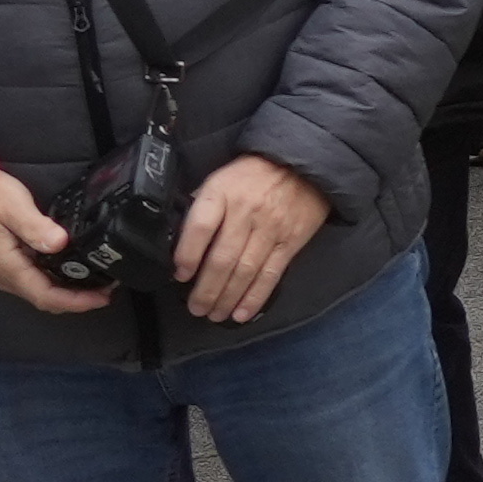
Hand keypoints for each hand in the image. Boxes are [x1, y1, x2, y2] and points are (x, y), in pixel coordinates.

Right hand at [0, 167, 111, 307]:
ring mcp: (0, 270)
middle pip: (44, 298)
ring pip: (38, 291)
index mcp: (5, 265)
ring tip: (95, 281)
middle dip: (76, 299)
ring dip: (66, 291)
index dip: (76, 301)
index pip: (45, 295)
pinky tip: (70, 268)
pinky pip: (32, 280)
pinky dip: (54, 280)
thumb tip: (60, 244)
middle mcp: (2, 275)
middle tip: (107, 290)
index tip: (102, 297)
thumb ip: (35, 226)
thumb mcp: (10, 203)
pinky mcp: (2, 261)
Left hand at [170, 158, 331, 324]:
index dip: (188, 254)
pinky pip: (270, 275)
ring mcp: (271, 229)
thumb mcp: (221, 178)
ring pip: (245, 272)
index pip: (201, 226)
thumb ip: (203, 205)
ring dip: (227, 299)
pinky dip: (255, 298)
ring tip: (214, 315)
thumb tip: (180, 238)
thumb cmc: (253, 174)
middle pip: (223, 258)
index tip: (180, 275)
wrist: (302, 165)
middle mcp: (246, 212)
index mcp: (223, 193)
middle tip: (195, 308)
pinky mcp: (290, 243)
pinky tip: (241, 314)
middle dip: (206, 289)